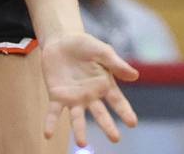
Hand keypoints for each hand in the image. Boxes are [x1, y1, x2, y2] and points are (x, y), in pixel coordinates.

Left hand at [40, 32, 138, 146]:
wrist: (60, 40)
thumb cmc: (84, 45)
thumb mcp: (102, 51)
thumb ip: (116, 64)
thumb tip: (135, 76)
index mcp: (104, 85)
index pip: (117, 101)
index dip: (125, 112)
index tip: (132, 123)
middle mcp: (90, 96)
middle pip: (100, 114)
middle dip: (107, 126)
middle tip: (115, 138)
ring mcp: (74, 98)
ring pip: (78, 118)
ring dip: (79, 131)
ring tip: (82, 143)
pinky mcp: (57, 96)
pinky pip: (54, 112)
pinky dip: (51, 123)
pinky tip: (48, 135)